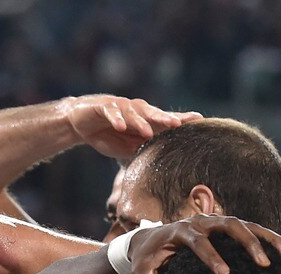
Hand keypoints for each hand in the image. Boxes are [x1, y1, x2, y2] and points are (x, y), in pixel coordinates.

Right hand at [63, 95, 201, 159]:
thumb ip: (141, 149)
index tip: (199, 120)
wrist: (80, 122)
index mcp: (145, 120)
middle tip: (177, 125)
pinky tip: (121, 126)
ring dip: (140, 122)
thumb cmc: (107, 135)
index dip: (181, 120)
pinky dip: (116, 119)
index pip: (165, 120)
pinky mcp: (104, 106)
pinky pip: (112, 112)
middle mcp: (136, 110)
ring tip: (148, 132)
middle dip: (165, 119)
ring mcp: (120, 107)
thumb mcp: (126, 147)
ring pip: (133, 113)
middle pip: (153, 114)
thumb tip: (158, 159)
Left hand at [128, 214, 280, 273]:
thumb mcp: (142, 272)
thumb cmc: (147, 259)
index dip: (211, 256)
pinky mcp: (227, 228)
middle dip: (248, 244)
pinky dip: (270, 241)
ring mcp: (216, 222)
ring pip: (247, 225)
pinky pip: (253, 230)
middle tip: (263, 264)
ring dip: (268, 240)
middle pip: (230, 226)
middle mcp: (201, 221)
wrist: (151, 241)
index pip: (198, 241)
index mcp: (180, 231)